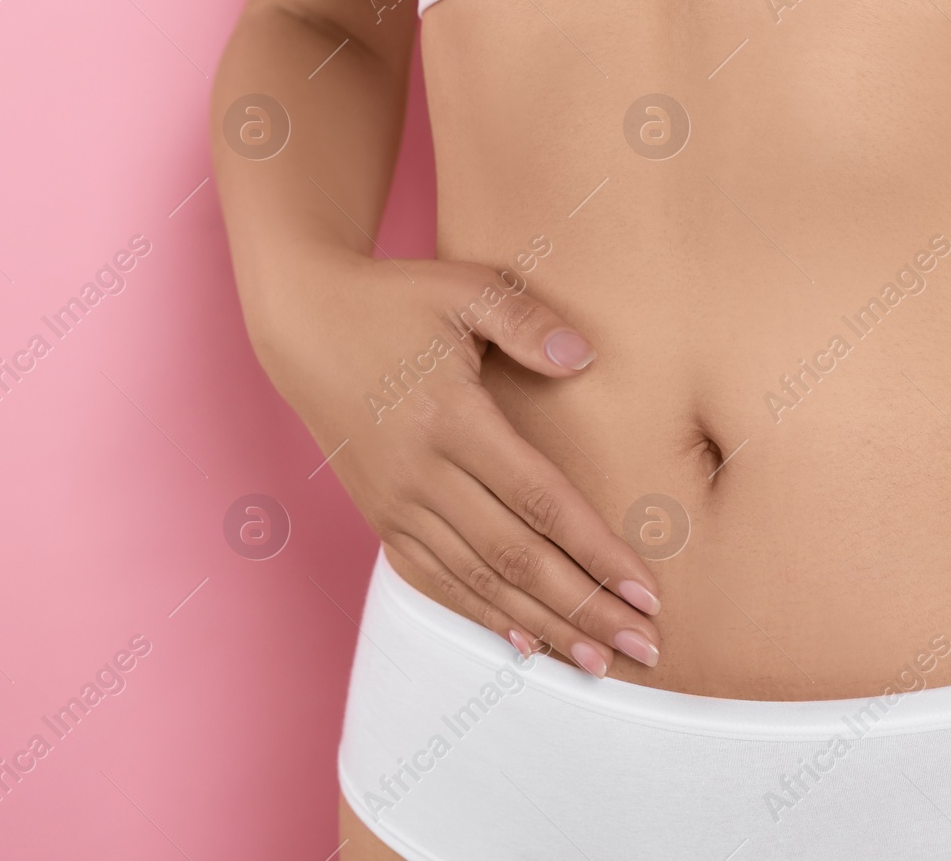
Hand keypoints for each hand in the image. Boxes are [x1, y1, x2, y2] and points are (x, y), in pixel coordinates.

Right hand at [250, 251, 661, 675]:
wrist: (304, 325)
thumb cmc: (394, 301)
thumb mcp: (462, 288)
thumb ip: (526, 321)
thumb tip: (584, 357)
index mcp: (451, 420)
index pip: (540, 501)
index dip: (596, 552)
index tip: (646, 592)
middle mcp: (422, 474)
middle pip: (517, 558)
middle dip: (585, 609)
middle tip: (646, 647)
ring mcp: (396, 502)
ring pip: (479, 581)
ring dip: (543, 626)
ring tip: (599, 662)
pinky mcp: (380, 516)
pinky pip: (437, 579)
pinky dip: (484, 615)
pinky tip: (525, 644)